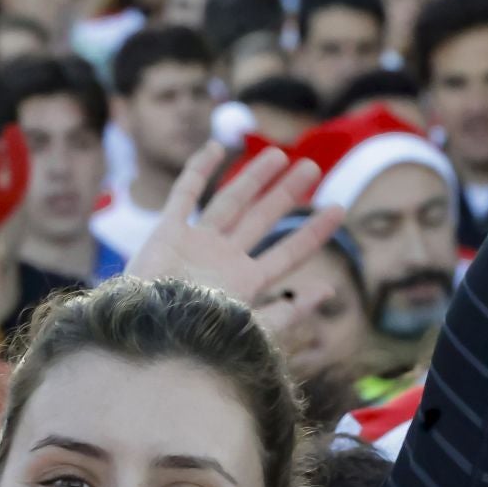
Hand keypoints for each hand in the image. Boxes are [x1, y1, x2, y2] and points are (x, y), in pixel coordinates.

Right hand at [126, 142, 345, 332]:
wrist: (148, 333)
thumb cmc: (197, 337)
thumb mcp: (251, 328)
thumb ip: (289, 311)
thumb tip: (330, 289)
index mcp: (245, 284)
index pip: (288, 253)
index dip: (314, 232)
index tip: (339, 208)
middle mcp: (223, 260)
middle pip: (262, 219)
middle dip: (287, 194)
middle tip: (311, 167)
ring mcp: (196, 244)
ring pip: (231, 201)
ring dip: (254, 178)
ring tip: (279, 154)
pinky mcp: (168, 233)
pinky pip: (185, 194)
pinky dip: (199, 170)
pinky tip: (217, 148)